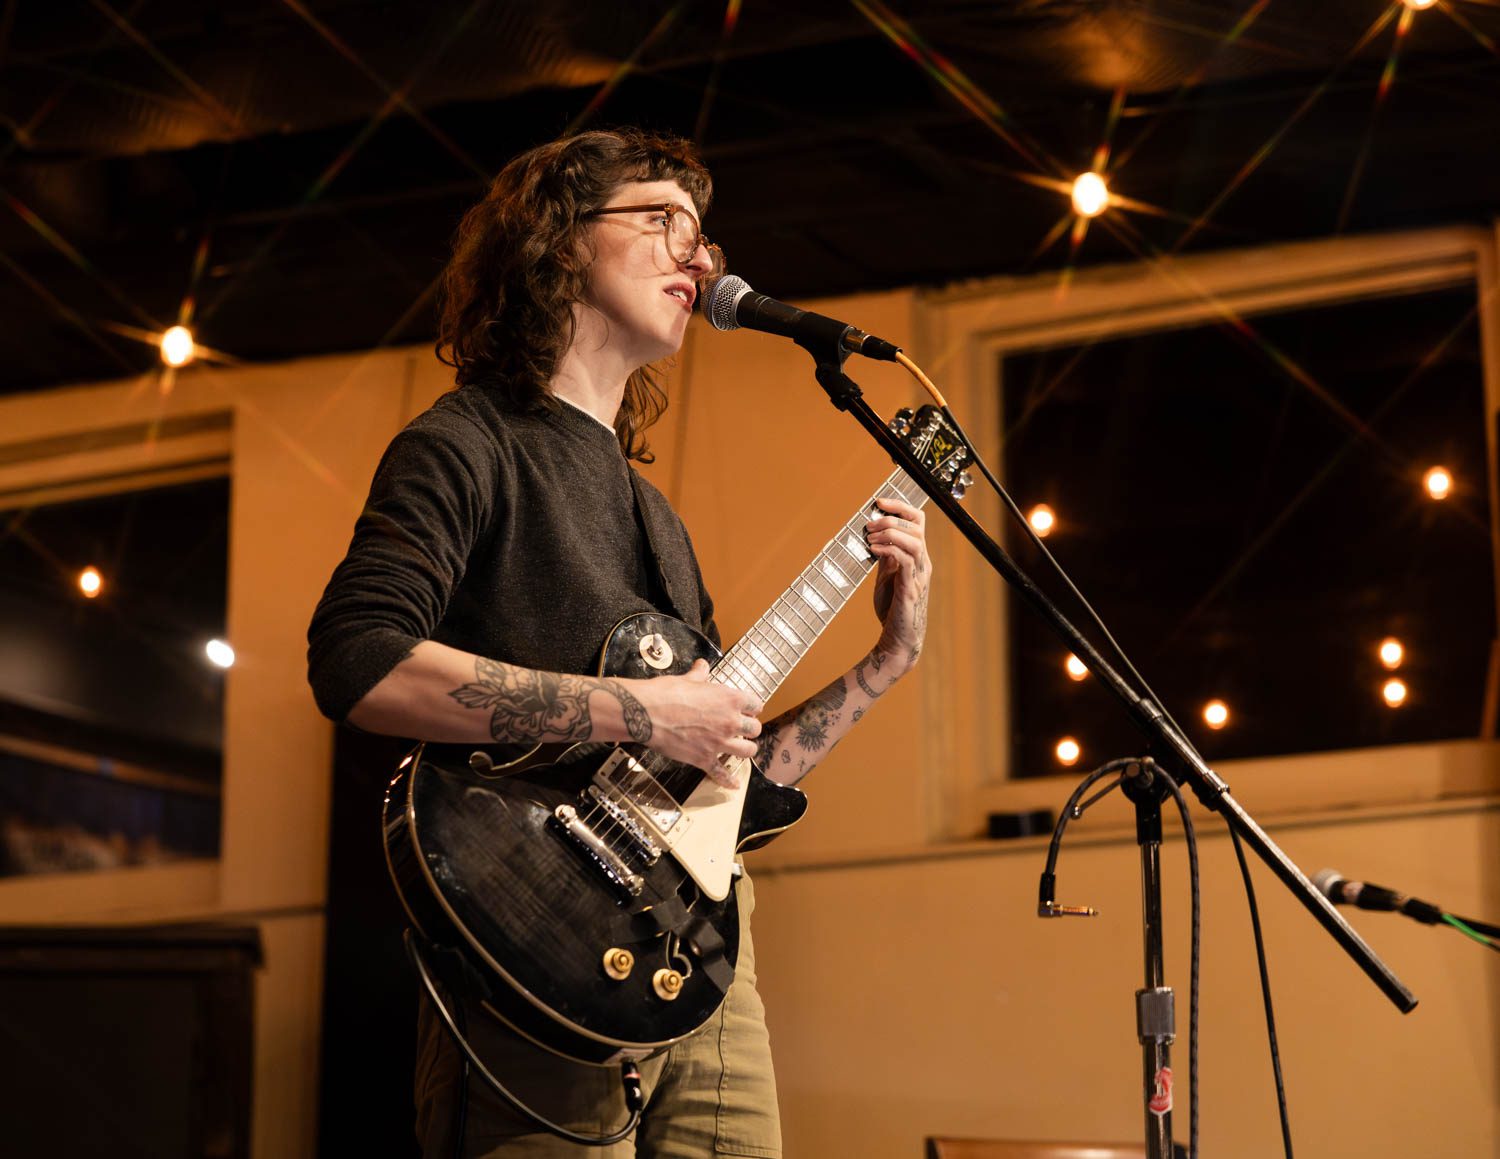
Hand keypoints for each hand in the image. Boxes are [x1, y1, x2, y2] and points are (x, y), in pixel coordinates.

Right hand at [628, 659, 761, 787]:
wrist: (646, 713)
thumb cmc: (666, 693)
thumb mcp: (687, 679)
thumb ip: (699, 675)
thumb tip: (702, 666)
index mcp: (730, 699)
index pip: (756, 705)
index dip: (752, 707)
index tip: (749, 709)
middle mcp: (730, 722)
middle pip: (755, 729)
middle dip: (750, 729)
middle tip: (743, 729)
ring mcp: (719, 743)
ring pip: (747, 751)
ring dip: (746, 750)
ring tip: (741, 749)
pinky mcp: (704, 759)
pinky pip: (721, 773)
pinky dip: (728, 780)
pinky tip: (733, 784)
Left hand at [867, 497, 930, 670]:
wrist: (896, 639)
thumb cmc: (892, 608)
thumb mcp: (886, 575)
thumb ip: (885, 556)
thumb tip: (874, 533)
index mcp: (917, 557)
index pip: (918, 520)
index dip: (900, 506)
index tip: (878, 501)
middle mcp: (922, 564)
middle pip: (917, 526)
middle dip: (891, 519)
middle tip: (869, 524)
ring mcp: (918, 577)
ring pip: (915, 541)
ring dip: (890, 533)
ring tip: (870, 537)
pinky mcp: (911, 590)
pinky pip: (906, 562)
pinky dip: (889, 551)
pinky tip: (873, 551)